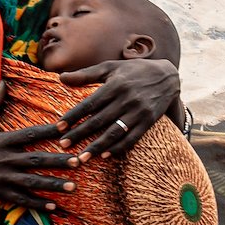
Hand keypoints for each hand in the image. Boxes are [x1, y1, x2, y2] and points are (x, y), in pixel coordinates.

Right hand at [0, 85, 79, 208]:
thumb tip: (2, 83)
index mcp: (0, 141)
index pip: (29, 134)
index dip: (48, 130)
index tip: (66, 127)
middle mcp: (4, 160)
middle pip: (37, 160)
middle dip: (59, 161)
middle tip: (79, 160)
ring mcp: (1, 179)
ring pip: (33, 182)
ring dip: (54, 185)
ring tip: (73, 187)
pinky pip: (20, 200)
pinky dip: (37, 204)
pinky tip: (53, 207)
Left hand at [55, 57, 181, 158]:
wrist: (167, 76)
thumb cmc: (133, 70)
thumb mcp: (110, 67)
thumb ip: (85, 74)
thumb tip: (61, 78)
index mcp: (114, 85)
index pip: (89, 104)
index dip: (73, 116)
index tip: (58, 128)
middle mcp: (126, 99)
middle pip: (98, 121)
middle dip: (79, 134)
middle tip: (63, 146)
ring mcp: (138, 111)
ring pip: (113, 132)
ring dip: (96, 147)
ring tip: (81, 158)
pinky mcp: (148, 121)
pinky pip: (131, 138)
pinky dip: (118, 148)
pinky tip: (105, 156)